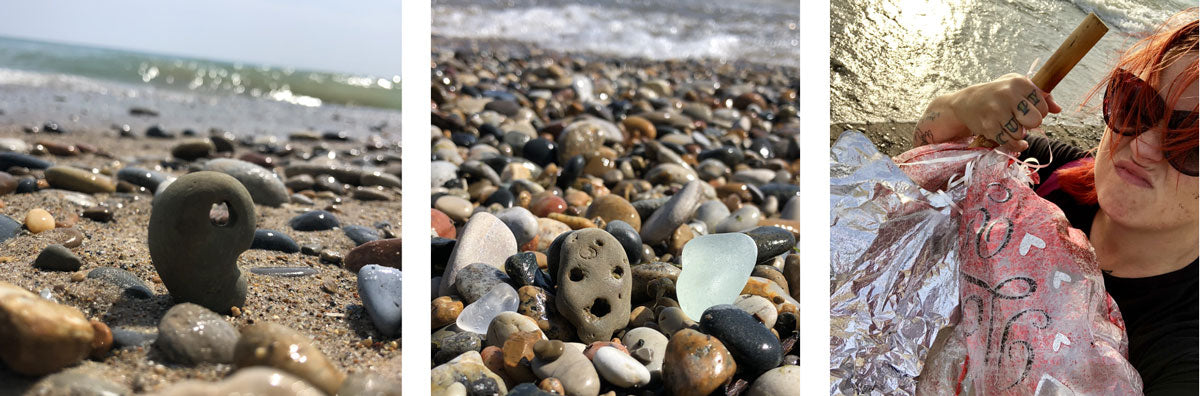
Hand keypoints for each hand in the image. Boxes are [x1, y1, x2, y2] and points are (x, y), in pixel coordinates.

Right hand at [946, 74, 1061, 150]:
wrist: (967, 102)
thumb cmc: (998, 93)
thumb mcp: (1018, 86)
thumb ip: (1041, 96)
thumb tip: (1058, 109)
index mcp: (1019, 83)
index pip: (1043, 106)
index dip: (1039, 111)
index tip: (1028, 109)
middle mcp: (1008, 95)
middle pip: (1035, 121)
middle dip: (1030, 123)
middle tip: (1020, 119)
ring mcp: (997, 112)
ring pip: (1021, 133)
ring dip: (1017, 132)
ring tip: (1008, 124)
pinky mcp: (989, 126)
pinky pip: (1009, 142)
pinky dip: (1013, 143)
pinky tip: (1011, 137)